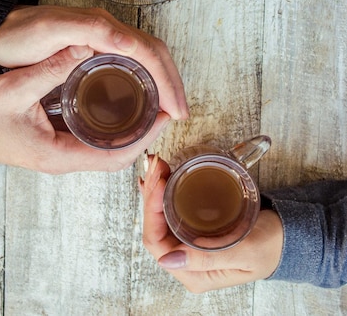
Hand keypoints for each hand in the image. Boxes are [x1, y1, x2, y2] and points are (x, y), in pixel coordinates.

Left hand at [0, 5, 187, 119]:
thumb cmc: (20, 33)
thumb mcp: (50, 30)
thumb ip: (88, 31)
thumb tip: (128, 42)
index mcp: (103, 27)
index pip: (148, 52)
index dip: (166, 80)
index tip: (175, 108)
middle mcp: (108, 32)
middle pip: (154, 55)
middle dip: (172, 83)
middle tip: (180, 113)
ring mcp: (103, 41)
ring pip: (146, 60)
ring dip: (163, 83)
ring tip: (170, 110)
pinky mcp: (94, 51)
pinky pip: (131, 65)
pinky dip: (146, 82)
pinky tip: (144, 100)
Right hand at [0, 48, 170, 172]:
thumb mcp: (12, 90)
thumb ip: (49, 69)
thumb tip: (85, 46)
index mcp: (60, 155)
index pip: (115, 155)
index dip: (145, 136)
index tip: (165, 113)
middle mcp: (65, 160)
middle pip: (118, 156)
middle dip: (145, 135)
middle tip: (165, 105)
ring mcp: (62, 154)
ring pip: (108, 150)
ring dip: (132, 131)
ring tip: (150, 103)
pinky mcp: (57, 145)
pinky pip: (94, 141)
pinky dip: (113, 128)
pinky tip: (118, 105)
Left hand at [140, 155, 282, 291]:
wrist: (288, 237)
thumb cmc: (270, 247)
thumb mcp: (245, 252)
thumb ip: (210, 258)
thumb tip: (168, 260)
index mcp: (194, 274)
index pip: (158, 243)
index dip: (152, 211)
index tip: (158, 182)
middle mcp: (186, 262)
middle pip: (154, 227)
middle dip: (151, 193)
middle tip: (156, 164)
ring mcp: (187, 246)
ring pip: (160, 217)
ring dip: (155, 189)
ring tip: (155, 165)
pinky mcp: (194, 230)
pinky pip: (170, 211)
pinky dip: (163, 191)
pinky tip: (159, 177)